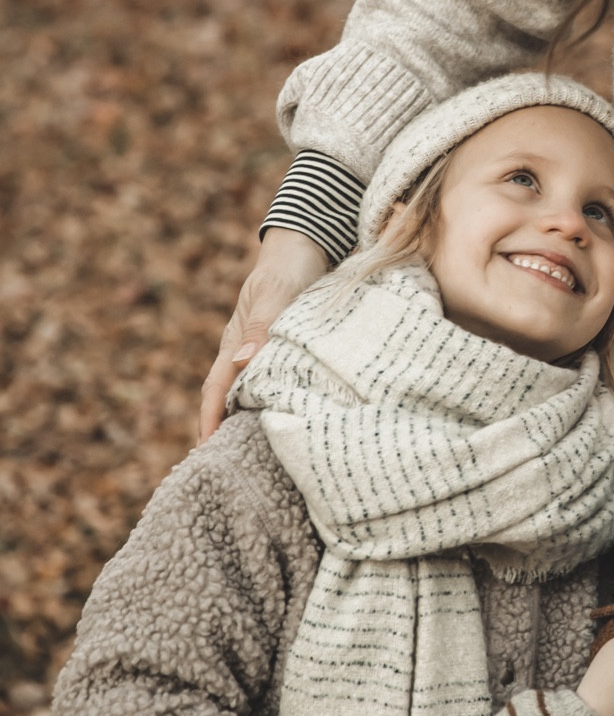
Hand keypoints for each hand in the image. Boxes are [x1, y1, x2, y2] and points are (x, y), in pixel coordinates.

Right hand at [199, 227, 329, 440]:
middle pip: (228, 399)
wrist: (305, 244)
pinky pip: (274, 383)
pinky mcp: (285, 351)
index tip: (206, 453)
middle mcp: (244, 352)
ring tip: (257, 458)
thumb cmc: (288, 267)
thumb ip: (262, 326)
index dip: (210, 421)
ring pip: (250, 394)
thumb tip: (241, 364)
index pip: (216, 390)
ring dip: (249, 421)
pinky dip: (273, 404)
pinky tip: (286, 422)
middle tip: (227, 471)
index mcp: (235, 343)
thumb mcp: (276, 293)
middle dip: (223, 432)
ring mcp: (263, 352)